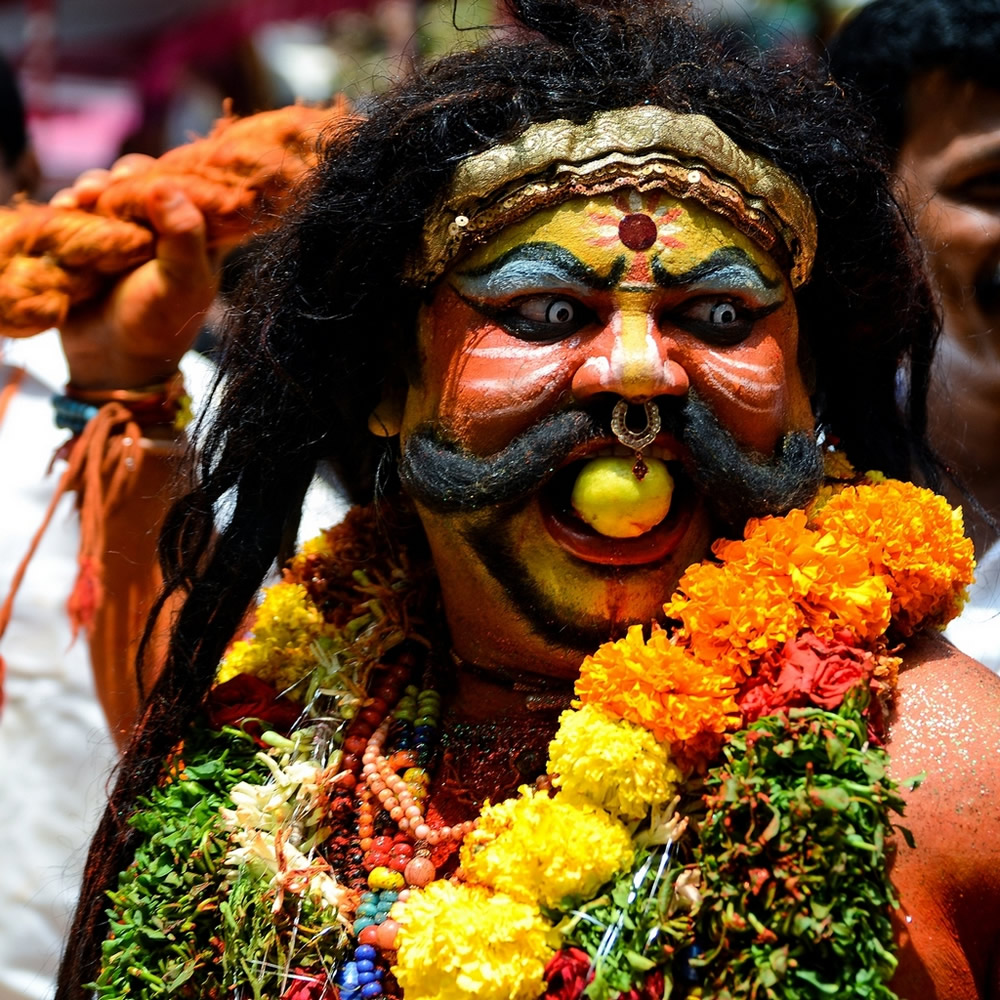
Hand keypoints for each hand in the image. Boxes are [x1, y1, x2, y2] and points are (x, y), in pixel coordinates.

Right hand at [52, 155, 217, 389]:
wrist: (113, 360)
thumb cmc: (158, 325)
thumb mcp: (181, 283)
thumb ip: (183, 236)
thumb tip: (165, 186)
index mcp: (198, 236)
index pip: (190, 187)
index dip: (169, 174)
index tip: (146, 177)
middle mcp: (164, 229)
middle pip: (146, 183)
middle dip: (124, 178)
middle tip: (108, 185)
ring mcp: (128, 233)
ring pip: (111, 192)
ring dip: (94, 187)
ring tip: (82, 197)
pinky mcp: (95, 240)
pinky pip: (83, 211)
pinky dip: (72, 205)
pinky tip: (66, 207)